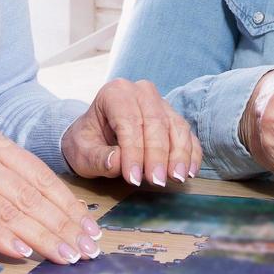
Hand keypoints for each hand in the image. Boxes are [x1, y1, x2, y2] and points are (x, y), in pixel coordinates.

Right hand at [0, 128, 101, 264]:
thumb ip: (16, 185)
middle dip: (63, 225)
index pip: (40, 175)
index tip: (91, 231)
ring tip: (66, 256)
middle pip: (29, 194)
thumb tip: (70, 219)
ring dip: (43, 237)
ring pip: (9, 210)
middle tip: (86, 251)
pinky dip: (5, 239)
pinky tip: (27, 255)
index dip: (69, 205)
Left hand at [62, 79, 201, 187]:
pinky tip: (188, 172)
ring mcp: (161, 103)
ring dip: (179, 154)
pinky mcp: (174, 119)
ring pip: (176, 127)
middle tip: (157, 180)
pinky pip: (188, 134)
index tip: (134, 178)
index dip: (133, 151)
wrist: (95, 137)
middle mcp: (141, 92)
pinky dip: (191, 153)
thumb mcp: (81, 152)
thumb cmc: (87, 142)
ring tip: (176, 178)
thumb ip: (98, 158)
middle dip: (158, 154)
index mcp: (115, 93)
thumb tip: (117, 163)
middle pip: (156, 122)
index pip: (129, 121)